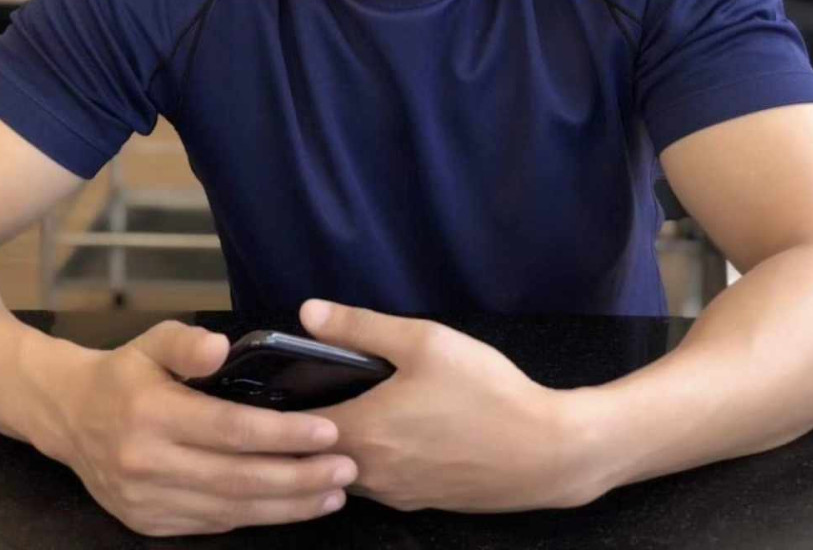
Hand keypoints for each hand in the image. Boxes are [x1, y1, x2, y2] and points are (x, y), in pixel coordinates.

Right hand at [46, 320, 358, 536]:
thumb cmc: (125, 372)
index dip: (284, 434)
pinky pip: (212, 524)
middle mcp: (148, 464)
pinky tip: (289, 506)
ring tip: (332, 494)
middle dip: (299, 477)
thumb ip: (188, 341)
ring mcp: (148, 501)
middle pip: (238, 478)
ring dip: (287, 506)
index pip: (231, 429)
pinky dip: (255, 517)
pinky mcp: (149, 524)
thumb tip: (222, 347)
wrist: (69, 417)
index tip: (329, 430)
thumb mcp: (153, 341)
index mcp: (152, 414)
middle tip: (347, 468)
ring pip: (230, 510)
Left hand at [298, 300, 599, 513]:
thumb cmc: (484, 391)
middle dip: (301, 431)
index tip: (266, 387)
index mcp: (362, 432)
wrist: (546, 452)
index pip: (293, 430)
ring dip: (335, 447)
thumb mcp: (424, 341)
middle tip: (298, 394)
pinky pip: (378, 482)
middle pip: (316, 455)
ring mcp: (397, 494)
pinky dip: (368, 459)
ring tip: (338, 408)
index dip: (277, 409)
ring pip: (347, 471)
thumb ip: (361, 327)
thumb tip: (307, 312)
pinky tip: (389, 431)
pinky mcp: (422, 501)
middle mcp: (370, 473)